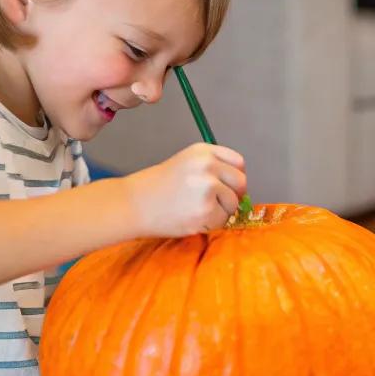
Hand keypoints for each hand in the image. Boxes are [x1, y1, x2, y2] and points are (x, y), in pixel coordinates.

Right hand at [131, 143, 247, 235]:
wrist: (133, 204)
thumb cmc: (156, 187)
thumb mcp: (185, 164)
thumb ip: (211, 168)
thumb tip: (239, 187)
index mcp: (203, 151)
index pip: (238, 162)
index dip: (234, 177)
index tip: (228, 186)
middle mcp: (208, 165)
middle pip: (241, 182)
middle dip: (232, 195)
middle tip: (216, 204)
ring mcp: (208, 188)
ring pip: (233, 203)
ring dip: (221, 211)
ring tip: (196, 210)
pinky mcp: (206, 210)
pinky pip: (222, 220)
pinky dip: (211, 224)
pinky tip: (192, 219)